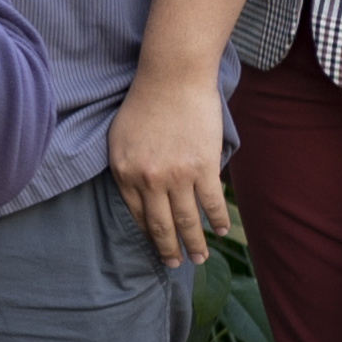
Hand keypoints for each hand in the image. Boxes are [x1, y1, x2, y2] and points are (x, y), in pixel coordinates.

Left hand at [111, 63, 234, 267]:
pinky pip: (211, 204)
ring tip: (199, 257)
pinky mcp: (203, 168)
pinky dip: (217, 220)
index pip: (137, 214)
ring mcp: (176, 176)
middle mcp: (148, 180)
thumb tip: (140, 194)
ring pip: (187, 220)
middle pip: (160, 225)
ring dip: (195, 243)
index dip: (149, 233)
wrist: (173, 77)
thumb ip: (128, 167)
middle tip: (177, 264)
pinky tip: (220, 231)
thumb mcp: (120, 137)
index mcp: (124, 172)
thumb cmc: (145, 101)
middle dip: (169, 249)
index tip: (158, 245)